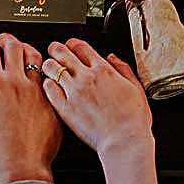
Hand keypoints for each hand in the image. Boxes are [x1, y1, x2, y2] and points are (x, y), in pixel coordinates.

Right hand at [0, 34, 60, 183]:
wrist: (21, 167)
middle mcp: (16, 82)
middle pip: (14, 46)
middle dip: (6, 38)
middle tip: (2, 39)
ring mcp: (36, 90)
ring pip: (35, 56)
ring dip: (26, 48)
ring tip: (21, 49)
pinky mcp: (50, 101)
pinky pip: (48, 76)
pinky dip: (42, 68)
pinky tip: (39, 72)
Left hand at [41, 38, 152, 161]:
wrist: (124, 140)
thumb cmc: (133, 120)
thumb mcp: (135, 88)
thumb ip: (123, 69)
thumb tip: (113, 58)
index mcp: (104, 70)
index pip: (81, 47)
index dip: (73, 43)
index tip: (70, 45)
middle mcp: (86, 77)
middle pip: (62, 53)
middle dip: (56, 49)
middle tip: (53, 51)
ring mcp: (74, 92)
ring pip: (52, 68)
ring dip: (49, 65)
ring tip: (49, 67)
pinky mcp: (65, 108)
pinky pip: (49, 89)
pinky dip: (47, 84)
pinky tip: (49, 86)